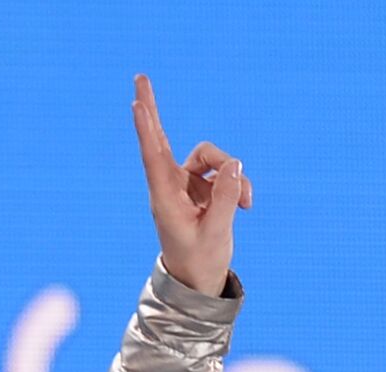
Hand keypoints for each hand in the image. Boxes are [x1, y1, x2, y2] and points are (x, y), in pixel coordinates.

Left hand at [131, 75, 251, 296]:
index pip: (154, 158)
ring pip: (213, 158)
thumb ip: (227, 198)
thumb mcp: (217, 232)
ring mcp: (187, 185)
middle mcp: (172, 187)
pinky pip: (225, 172)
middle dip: (153, 110)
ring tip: (247, 204)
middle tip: (140, 77)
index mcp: (165, 199)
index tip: (137, 104)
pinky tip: (247, 205)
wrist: (200, 279)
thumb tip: (236, 164)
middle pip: (160, 139)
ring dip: (233, 174)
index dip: (148, 130)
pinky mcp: (203, 188)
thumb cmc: (200, 260)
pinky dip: (239, 184)